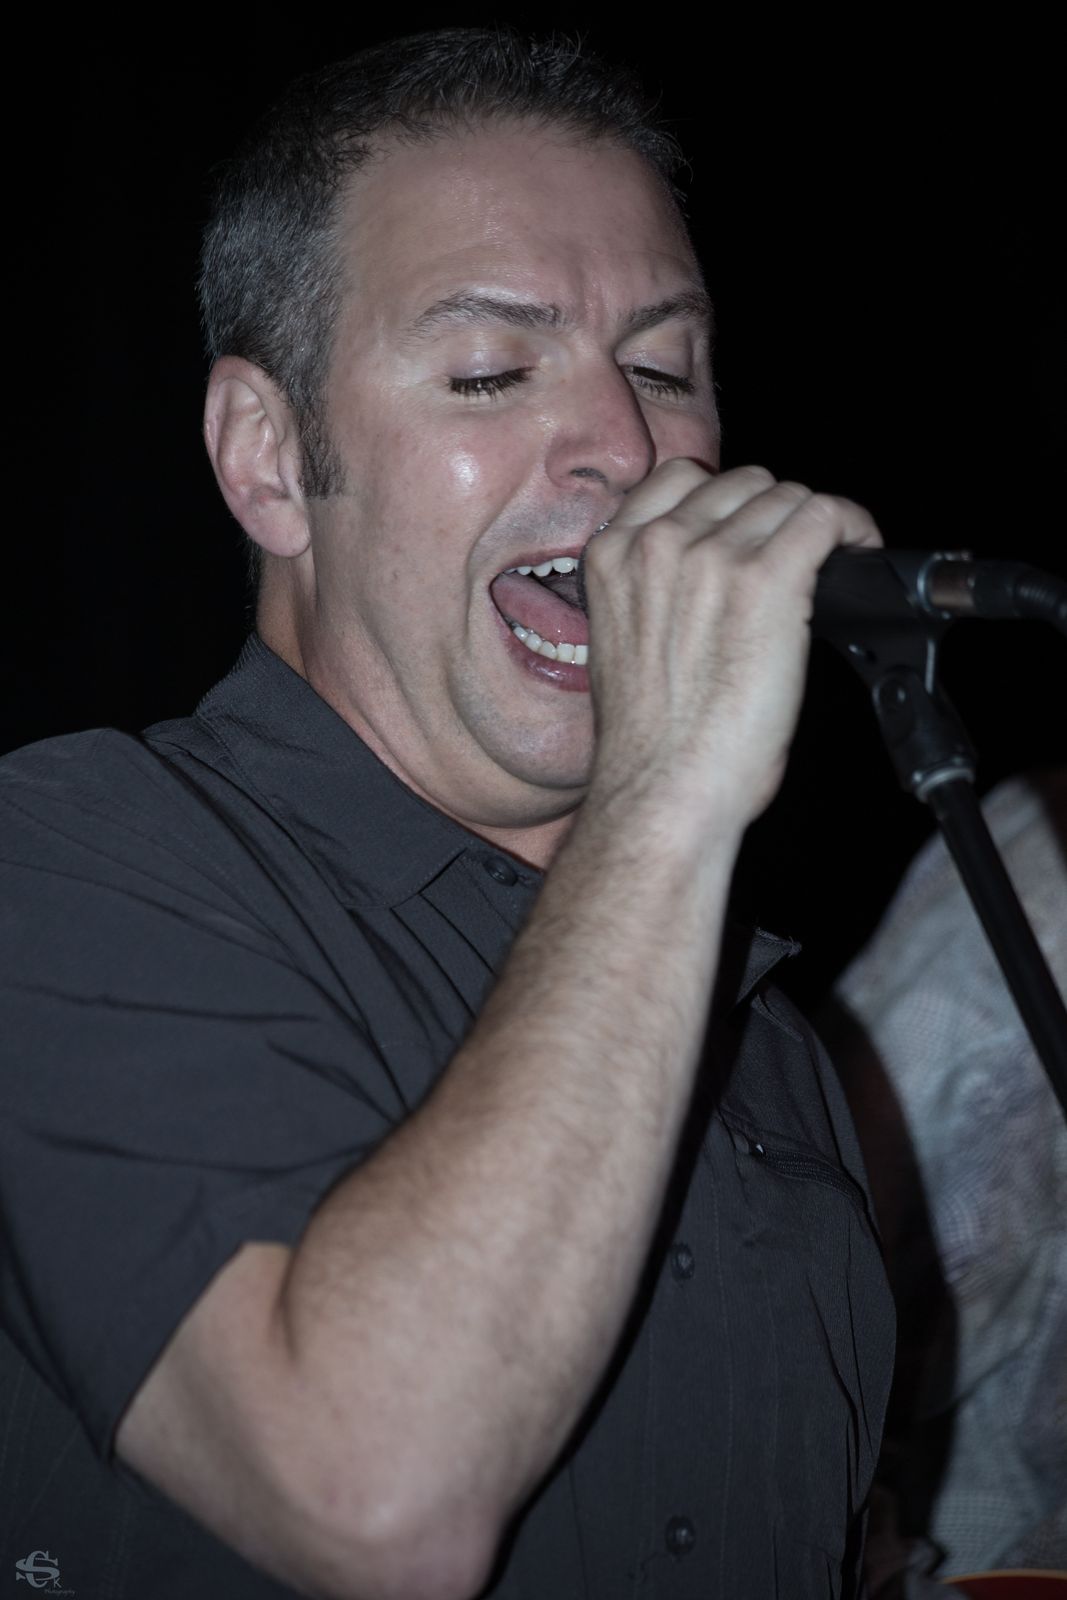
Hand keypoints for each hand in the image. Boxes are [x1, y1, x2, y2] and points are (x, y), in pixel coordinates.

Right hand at [582, 462, 881, 831]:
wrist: (662, 790)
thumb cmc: (649, 746)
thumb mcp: (624, 643)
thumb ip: (656, 592)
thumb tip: (715, 582)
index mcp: (611, 556)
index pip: (678, 479)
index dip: (726, 500)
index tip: (750, 527)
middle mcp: (657, 543)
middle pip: (742, 484)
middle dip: (773, 516)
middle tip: (795, 558)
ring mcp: (712, 556)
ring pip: (786, 497)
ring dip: (813, 526)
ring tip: (831, 560)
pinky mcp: (767, 580)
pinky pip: (825, 517)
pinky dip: (851, 527)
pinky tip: (860, 551)